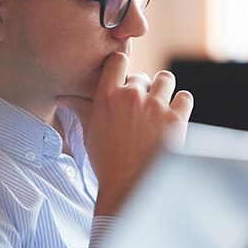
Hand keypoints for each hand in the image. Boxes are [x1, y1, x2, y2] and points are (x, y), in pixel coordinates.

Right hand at [80, 52, 192, 216]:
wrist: (130, 188)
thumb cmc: (107, 161)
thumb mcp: (90, 132)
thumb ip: (80, 108)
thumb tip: (62, 97)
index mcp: (107, 96)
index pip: (118, 60)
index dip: (123, 67)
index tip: (125, 78)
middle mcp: (132, 96)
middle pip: (142, 76)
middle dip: (142, 90)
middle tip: (140, 110)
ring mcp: (155, 106)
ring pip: (166, 79)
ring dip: (163, 91)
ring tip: (159, 108)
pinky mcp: (176, 118)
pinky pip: (185, 97)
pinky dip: (181, 104)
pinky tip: (174, 115)